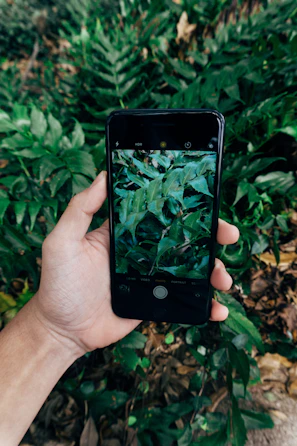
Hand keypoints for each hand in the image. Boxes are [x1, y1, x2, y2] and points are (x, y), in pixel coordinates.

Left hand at [32, 171, 238, 357]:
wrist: (63, 329)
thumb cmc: (58, 283)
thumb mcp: (62, 241)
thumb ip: (80, 209)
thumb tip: (104, 176)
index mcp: (125, 233)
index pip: (160, 212)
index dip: (185, 205)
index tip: (207, 200)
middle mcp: (142, 251)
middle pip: (184, 238)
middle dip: (211, 235)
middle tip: (228, 234)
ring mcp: (152, 277)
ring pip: (191, 268)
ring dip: (213, 269)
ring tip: (222, 279)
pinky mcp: (155, 301)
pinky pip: (185, 300)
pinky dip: (204, 304)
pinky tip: (216, 308)